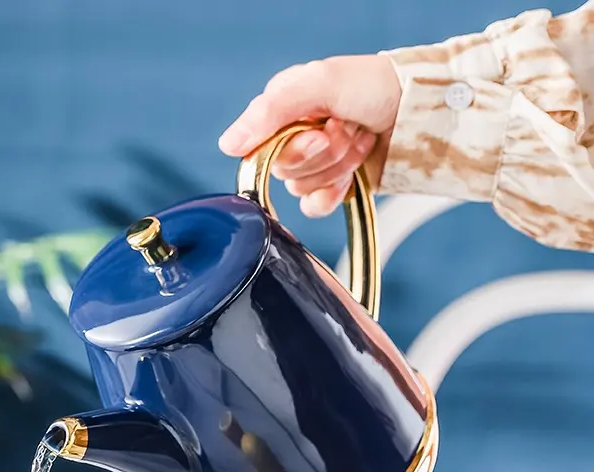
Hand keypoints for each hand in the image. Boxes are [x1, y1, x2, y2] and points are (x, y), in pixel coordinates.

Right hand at [218, 55, 401, 216]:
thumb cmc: (376, 85)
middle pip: (282, 170)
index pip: (259, 146)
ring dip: (336, 167)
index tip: (319, 129)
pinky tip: (350, 178)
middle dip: (321, 153)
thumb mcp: (320, 83)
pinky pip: (313, 208)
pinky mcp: (333, 186)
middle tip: (346, 129)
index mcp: (284, 109)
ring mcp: (315, 164)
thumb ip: (270, 111)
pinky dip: (332, 196)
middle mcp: (295, 136)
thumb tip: (229, 146)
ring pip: (300, 188)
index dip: (290, 146)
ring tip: (359, 141)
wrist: (423, 112)